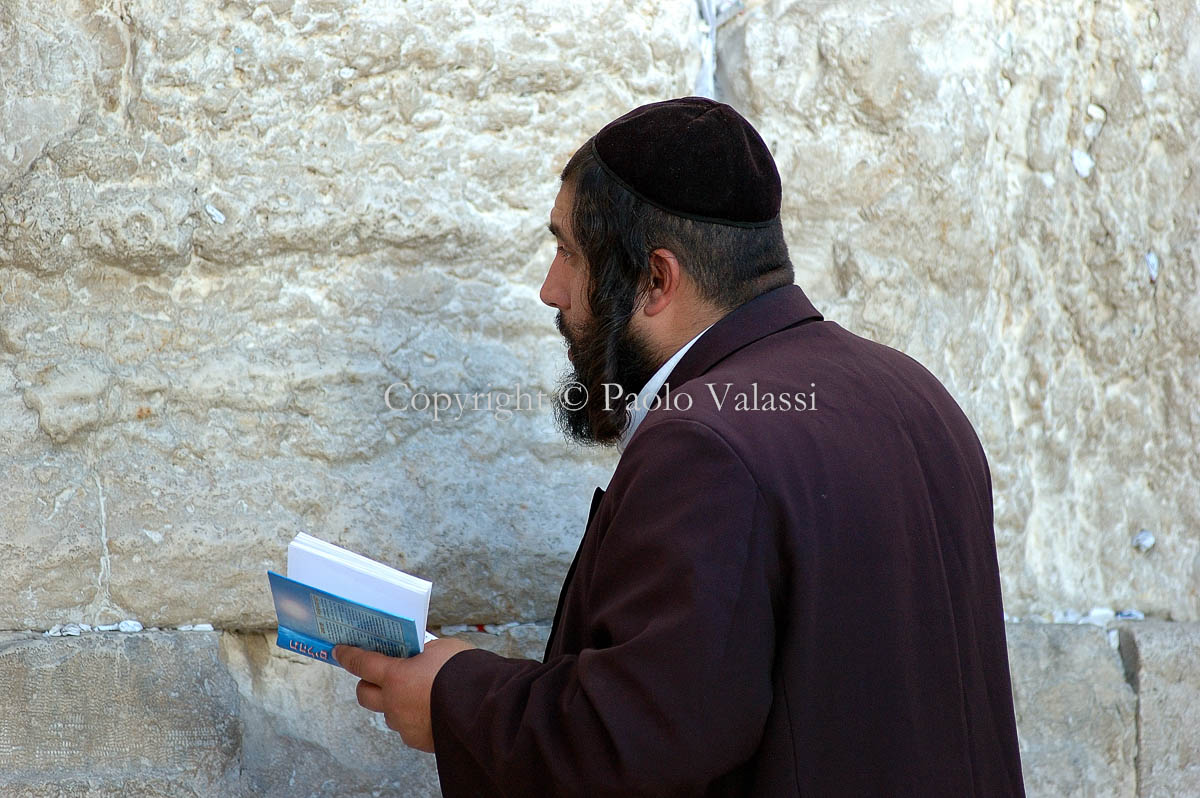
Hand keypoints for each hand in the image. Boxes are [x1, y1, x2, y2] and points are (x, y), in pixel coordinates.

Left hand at [334, 637, 475, 751]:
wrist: (486, 706)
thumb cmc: (464, 672)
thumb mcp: (440, 649)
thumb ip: (422, 653)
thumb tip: (418, 656)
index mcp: (395, 677)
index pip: (362, 663)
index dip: (349, 655)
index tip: (340, 651)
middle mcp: (394, 704)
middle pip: (365, 695)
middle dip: (367, 684)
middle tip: (379, 675)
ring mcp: (405, 725)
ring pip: (388, 713)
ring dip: (394, 702)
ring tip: (416, 692)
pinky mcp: (419, 740)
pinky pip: (408, 727)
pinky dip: (413, 717)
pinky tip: (431, 708)